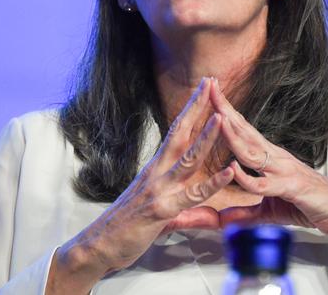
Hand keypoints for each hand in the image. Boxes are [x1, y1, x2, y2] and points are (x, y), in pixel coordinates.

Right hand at [50, 77, 233, 293]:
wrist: (98, 246)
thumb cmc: (125, 226)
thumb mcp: (156, 210)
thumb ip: (183, 208)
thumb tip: (203, 211)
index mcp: (156, 167)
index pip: (176, 131)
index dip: (190, 109)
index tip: (203, 89)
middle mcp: (157, 172)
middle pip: (180, 133)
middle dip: (197, 107)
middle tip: (211, 82)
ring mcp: (159, 189)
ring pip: (187, 158)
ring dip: (206, 137)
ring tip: (222, 117)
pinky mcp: (162, 210)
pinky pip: (192, 195)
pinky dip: (212, 183)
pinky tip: (229, 172)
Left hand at [209, 80, 327, 260]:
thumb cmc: (308, 203)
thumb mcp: (269, 210)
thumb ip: (245, 213)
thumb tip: (222, 220)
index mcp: (268, 156)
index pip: (243, 129)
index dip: (226, 111)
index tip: (210, 92)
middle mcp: (275, 157)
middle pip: (245, 130)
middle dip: (226, 109)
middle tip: (209, 87)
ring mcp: (284, 170)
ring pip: (252, 151)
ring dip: (233, 135)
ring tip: (217, 117)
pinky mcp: (291, 187)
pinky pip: (264, 182)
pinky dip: (247, 177)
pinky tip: (232, 167)